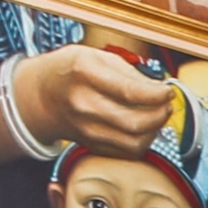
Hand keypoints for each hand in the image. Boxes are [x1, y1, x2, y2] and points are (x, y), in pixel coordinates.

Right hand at [0, 46, 172, 162]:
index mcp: (84, 73)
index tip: (168, 91)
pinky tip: (144, 128)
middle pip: (135, 122)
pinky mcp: (90, 144)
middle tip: (166, 104)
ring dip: (155, 130)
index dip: (158, 95)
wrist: (39, 96)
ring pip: (134, 142)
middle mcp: (82, 103)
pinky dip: (143, 141)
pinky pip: (127, 151)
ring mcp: (85, 128)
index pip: (130, 92)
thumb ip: (130, 72)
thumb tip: (160, 90)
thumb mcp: (96, 56)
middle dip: (161, 114)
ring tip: (157, 115)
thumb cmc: (71, 71)